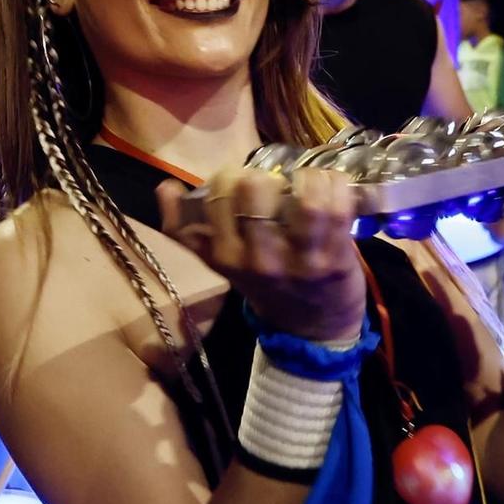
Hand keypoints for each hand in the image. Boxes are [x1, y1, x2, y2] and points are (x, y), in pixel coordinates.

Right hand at [159, 166, 366, 342]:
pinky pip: (337, 208)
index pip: (212, 199)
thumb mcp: (223, 262)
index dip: (227, 177)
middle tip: (275, 182)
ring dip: (307, 178)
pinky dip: (335, 185)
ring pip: (304, 199)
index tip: (240, 180)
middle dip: (265, 173)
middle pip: (254, 189)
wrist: (312, 330)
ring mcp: (299, 261)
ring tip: (307, 182)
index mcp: (225, 256)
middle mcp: (258, 260)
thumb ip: (191, 230)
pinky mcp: (335, 259)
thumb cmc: (267, 284)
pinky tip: (331, 187)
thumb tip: (165, 187)